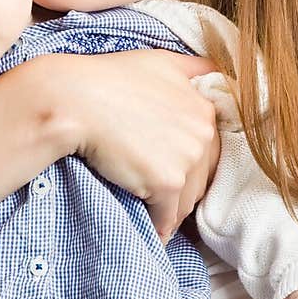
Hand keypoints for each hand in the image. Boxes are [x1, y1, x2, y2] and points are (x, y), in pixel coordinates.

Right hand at [68, 50, 219, 242]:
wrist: (75, 100)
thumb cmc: (110, 78)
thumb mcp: (161, 62)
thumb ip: (195, 68)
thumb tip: (222, 69)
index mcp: (203, 108)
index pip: (208, 151)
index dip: (188, 165)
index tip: (170, 174)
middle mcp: (203, 132)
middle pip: (200, 178)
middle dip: (182, 191)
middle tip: (161, 201)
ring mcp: (188, 158)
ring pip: (186, 200)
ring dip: (171, 213)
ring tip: (154, 219)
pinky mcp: (168, 182)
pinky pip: (168, 217)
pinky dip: (159, 229)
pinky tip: (152, 236)